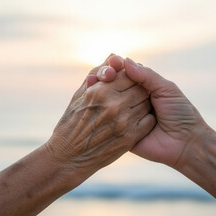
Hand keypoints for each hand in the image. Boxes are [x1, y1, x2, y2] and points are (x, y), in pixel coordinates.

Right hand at [46, 56, 155, 178]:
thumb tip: (113, 55)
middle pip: (137, 87)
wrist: (68, 159)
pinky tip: (139, 121)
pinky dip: (146, 119)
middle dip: (138, 88)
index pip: (125, 74)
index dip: (128, 74)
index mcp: (99, 91)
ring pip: (144, 103)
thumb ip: (97, 74)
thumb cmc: (70, 126)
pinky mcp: (131, 137)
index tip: (128, 80)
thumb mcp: (79, 97)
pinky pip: (146, 121)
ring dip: (144, 103)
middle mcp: (112, 105)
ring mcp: (123, 122)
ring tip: (135, 108)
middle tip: (133, 95)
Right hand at [94, 57, 206, 167]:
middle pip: (112, 86)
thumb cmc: (180, 113)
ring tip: (108, 92)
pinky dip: (110, 114)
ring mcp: (125, 117)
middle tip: (106, 75)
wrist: (186, 143)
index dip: (115, 67)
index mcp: (142, 88)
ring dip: (108, 95)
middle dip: (107, 79)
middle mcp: (131, 101)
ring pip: (109, 102)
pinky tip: (106, 109)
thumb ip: (147, 75)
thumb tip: (126, 61)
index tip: (112, 63)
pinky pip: (112, 122)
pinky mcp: (122, 133)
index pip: (123, 74)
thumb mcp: (166, 89)